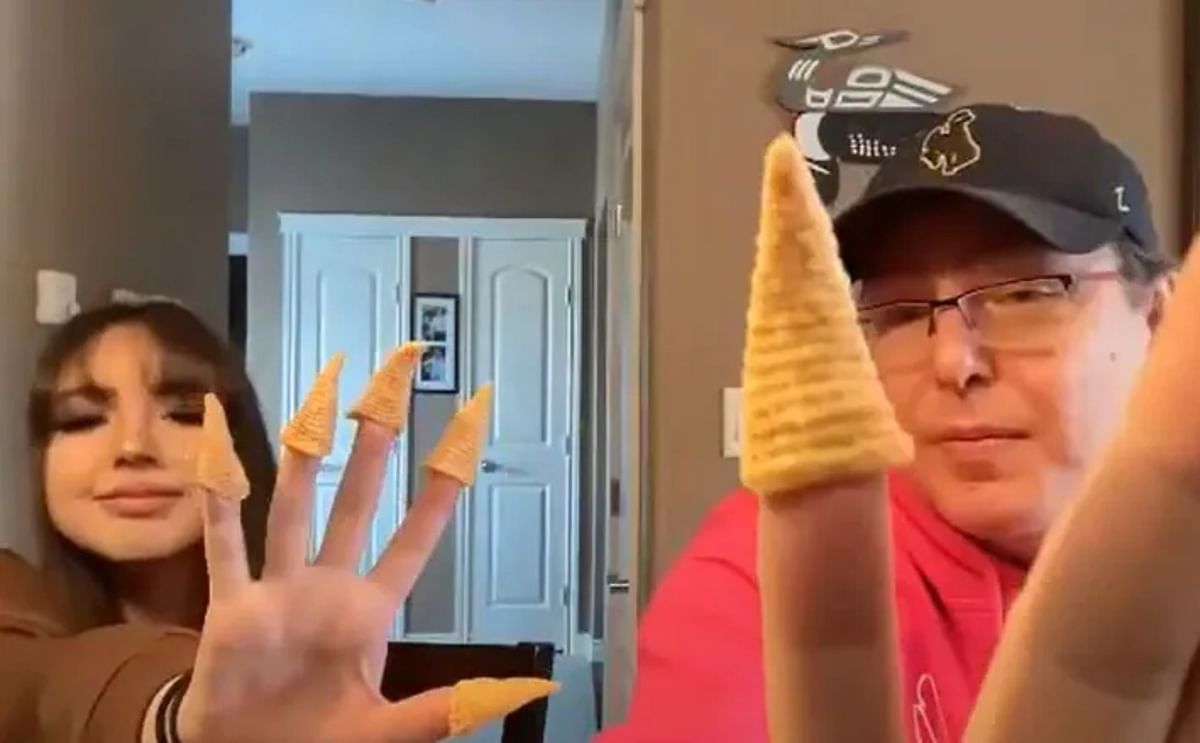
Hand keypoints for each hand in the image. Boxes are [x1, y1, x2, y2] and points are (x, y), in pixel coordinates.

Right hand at [176, 358, 549, 742]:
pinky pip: (224, 544)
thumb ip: (442, 709)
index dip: (439, 491)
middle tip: (392, 381)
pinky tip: (216, 450)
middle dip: (375, 444)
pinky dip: (216, 499)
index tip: (463, 436)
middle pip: (357, 501)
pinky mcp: (231, 607)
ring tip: (320, 394)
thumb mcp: (385, 730)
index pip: (414, 539)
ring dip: (305, 456)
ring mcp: (278, 590)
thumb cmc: (318, 741)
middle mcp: (327, 586)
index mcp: (370, 612)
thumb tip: (528, 689)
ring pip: (295, 507)